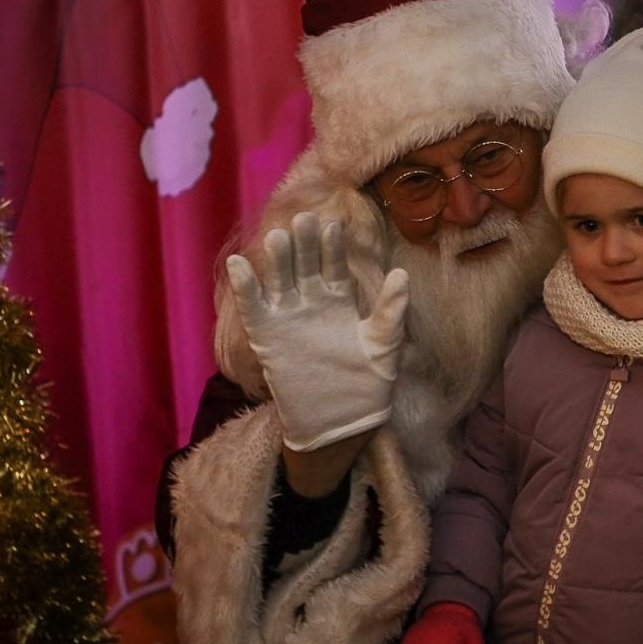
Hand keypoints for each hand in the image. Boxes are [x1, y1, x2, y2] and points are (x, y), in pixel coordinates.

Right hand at [226, 212, 409, 451]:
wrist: (341, 423)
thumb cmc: (367, 385)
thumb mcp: (385, 347)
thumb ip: (391, 311)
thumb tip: (402, 273)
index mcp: (338, 301)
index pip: (334, 266)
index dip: (333, 247)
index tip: (333, 226)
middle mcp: (311, 303)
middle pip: (305, 265)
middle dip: (304, 243)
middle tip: (303, 219)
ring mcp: (287, 318)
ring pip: (280, 281)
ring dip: (278, 260)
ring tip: (278, 237)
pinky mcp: (267, 337)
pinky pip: (254, 308)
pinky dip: (245, 287)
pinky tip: (240, 263)